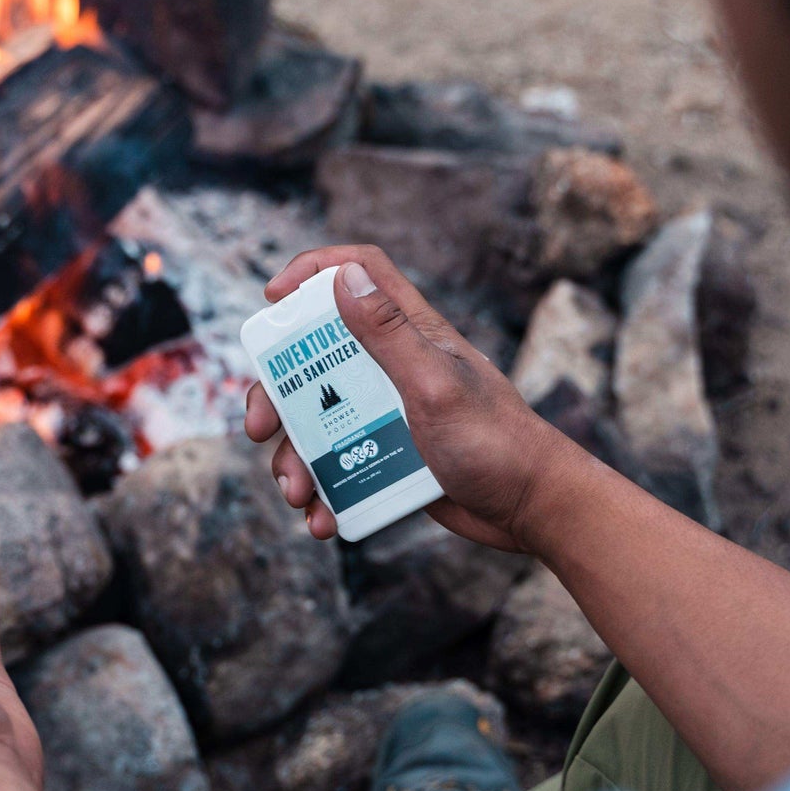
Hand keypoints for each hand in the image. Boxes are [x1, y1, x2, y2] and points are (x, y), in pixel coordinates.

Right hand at [246, 245, 587, 552]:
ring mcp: (390, 412)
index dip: (312, 271)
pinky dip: (323, 492)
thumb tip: (344, 278)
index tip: (271, 298)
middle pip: (315, 358)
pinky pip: (340, 466)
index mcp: (411, 334)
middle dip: (276, 394)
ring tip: (297, 493)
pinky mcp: (390, 456)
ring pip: (319, 421)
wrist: (530, 509)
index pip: (358, 274)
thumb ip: (390, 335)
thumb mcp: (435, 385)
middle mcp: (395, 367)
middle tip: (259, 427)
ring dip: (294, 457)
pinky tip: (321, 519)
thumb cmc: (495, 441)